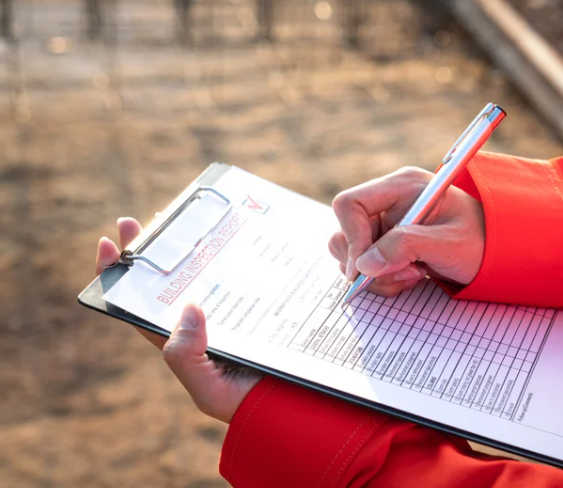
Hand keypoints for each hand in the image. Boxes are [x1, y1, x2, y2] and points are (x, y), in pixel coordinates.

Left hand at [95, 218, 261, 422]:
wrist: (288, 404)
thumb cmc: (245, 402)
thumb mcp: (208, 390)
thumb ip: (186, 358)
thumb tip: (188, 308)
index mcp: (177, 341)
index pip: (137, 305)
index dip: (118, 278)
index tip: (108, 246)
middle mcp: (195, 322)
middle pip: (164, 282)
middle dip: (148, 252)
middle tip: (138, 222)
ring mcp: (222, 309)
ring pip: (196, 273)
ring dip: (184, 247)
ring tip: (176, 219)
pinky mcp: (248, 302)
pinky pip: (232, 275)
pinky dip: (225, 255)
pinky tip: (224, 236)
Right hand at [329, 167, 484, 296]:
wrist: (496, 252)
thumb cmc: (482, 241)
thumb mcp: (449, 244)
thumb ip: (406, 247)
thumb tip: (363, 265)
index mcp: (400, 186)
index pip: (349, 204)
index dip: (351, 236)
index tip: (364, 268)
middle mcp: (385, 203)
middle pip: (344, 233)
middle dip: (367, 264)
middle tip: (402, 273)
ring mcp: (383, 224)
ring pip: (351, 256)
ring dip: (377, 276)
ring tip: (412, 275)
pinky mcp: (383, 244)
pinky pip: (364, 267)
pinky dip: (382, 280)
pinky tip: (410, 276)